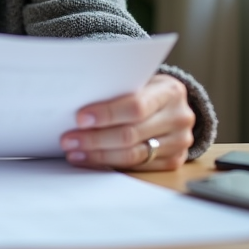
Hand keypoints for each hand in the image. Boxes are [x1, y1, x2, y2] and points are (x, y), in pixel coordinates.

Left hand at [59, 73, 194, 170]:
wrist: (174, 105)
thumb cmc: (147, 89)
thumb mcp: (140, 81)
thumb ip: (117, 90)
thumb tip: (76, 107)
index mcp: (170, 92)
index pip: (136, 106)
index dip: (106, 114)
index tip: (80, 118)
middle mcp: (178, 118)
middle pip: (131, 134)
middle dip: (95, 138)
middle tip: (68, 140)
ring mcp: (179, 142)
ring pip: (133, 155)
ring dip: (98, 155)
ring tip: (75, 152)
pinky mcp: (173, 161)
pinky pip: (137, 167)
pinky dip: (110, 164)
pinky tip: (91, 160)